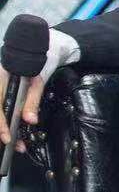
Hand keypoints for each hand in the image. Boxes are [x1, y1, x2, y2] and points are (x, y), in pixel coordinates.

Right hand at [0, 27, 79, 145]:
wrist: (41, 46)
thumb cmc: (40, 59)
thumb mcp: (38, 79)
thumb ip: (32, 100)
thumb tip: (31, 120)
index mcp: (0, 77)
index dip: (0, 123)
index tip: (7, 137)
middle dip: (1, 130)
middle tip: (14, 145)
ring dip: (2, 129)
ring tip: (16, 143)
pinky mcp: (2, 92)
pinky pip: (1, 108)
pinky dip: (5, 122)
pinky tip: (12, 133)